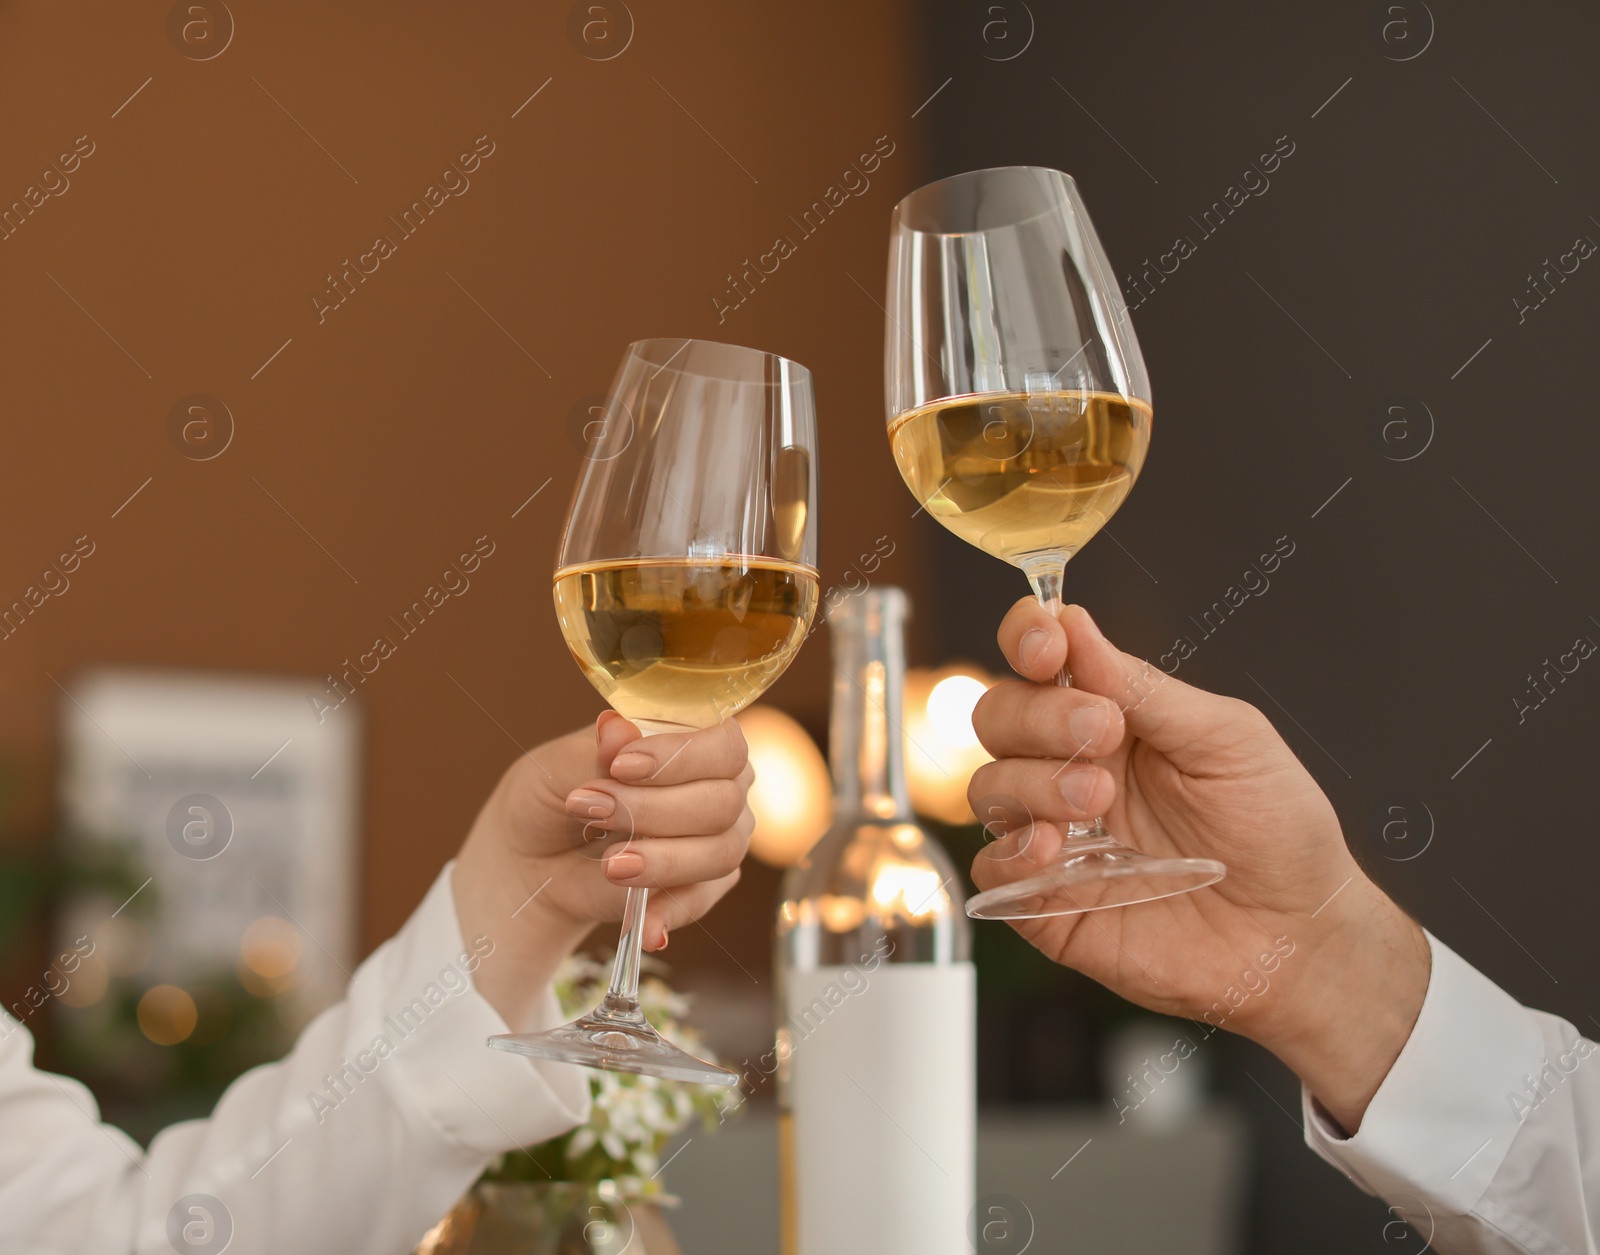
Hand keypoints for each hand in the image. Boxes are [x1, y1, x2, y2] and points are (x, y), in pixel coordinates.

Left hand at [453, 711, 752, 1030]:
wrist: (530, 861)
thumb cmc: (550, 797)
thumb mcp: (557, 767)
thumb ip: (595, 752)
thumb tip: (618, 729)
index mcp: (693, 738)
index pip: (722, 743)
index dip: (681, 757)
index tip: (623, 767)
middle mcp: (718, 784)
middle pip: (723, 801)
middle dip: (654, 810)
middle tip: (593, 812)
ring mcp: (717, 836)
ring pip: (721, 852)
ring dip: (663, 861)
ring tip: (609, 865)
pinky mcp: (702, 885)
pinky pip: (702, 899)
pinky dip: (670, 911)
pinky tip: (643, 925)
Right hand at [968, 600, 1429, 1131]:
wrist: (1298, 936)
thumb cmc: (1278, 830)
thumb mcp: (1227, 738)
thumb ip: (1144, 688)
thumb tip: (1074, 623)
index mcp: (1111, 715)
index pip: (1039, 659)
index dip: (1026, 638)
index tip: (1046, 645)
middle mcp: (1071, 767)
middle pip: (999, 716)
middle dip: (1040, 716)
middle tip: (1102, 732)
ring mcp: (1055, 834)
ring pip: (989, 786)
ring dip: (1033, 782)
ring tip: (1097, 800)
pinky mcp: (1046, 901)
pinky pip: (991, 868)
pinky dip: (1008, 851)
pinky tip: (1050, 848)